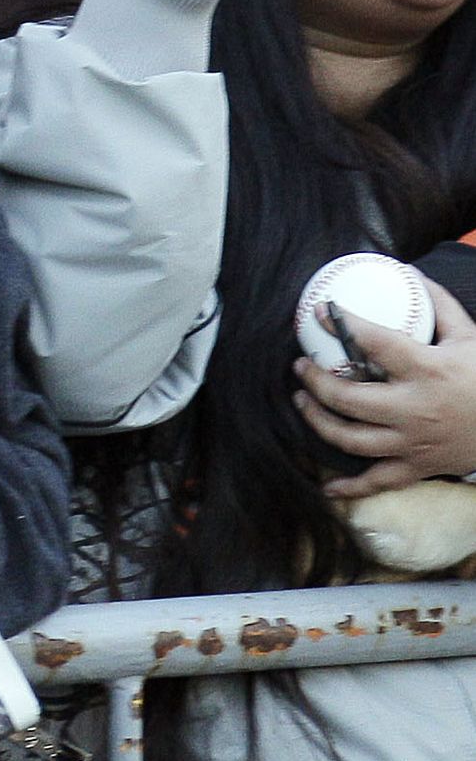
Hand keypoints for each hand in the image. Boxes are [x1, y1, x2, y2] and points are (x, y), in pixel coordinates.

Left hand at [302, 290, 475, 496]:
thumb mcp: (471, 337)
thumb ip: (439, 305)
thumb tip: (408, 272)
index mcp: (427, 371)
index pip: (376, 344)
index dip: (345, 325)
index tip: (320, 312)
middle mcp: (415, 409)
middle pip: (349, 399)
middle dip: (316, 381)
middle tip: (301, 366)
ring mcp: (414, 443)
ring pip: (352, 440)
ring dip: (319, 421)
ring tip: (302, 401)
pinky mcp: (418, 468)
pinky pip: (378, 483)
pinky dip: (351, 488)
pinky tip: (326, 487)